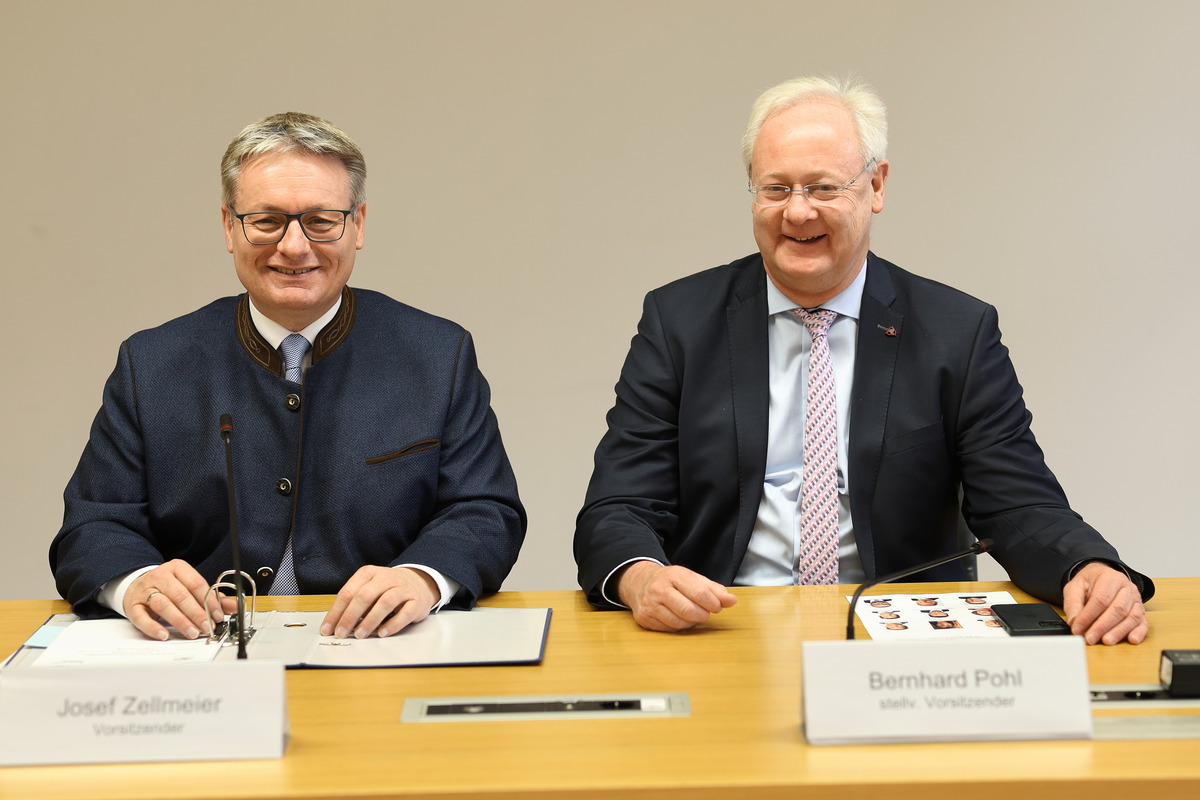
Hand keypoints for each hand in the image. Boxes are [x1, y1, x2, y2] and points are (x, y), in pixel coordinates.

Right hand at [123, 559, 232, 640]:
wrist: (137, 585)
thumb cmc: (168, 587)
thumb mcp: (189, 587)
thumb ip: (212, 597)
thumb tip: (234, 607)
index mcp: (178, 568)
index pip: (196, 583)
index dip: (209, 601)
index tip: (217, 615)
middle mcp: (161, 576)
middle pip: (181, 595)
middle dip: (196, 613)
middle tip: (207, 627)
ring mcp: (145, 590)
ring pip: (164, 605)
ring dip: (180, 621)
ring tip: (192, 633)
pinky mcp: (133, 605)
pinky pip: (141, 617)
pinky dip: (153, 627)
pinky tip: (164, 635)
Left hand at [320, 566, 437, 638]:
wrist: (419, 582)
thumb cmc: (388, 589)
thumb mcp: (369, 588)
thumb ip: (354, 602)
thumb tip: (336, 623)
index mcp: (369, 573)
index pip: (348, 592)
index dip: (336, 612)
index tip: (327, 628)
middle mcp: (386, 578)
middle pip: (365, 596)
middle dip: (350, 617)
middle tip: (341, 633)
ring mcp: (402, 588)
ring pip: (385, 603)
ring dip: (370, 621)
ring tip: (360, 634)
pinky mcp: (416, 601)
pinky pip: (405, 613)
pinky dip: (392, 625)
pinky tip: (382, 633)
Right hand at [616, 562, 736, 631]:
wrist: (640, 582)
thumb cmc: (671, 581)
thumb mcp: (692, 579)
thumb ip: (714, 589)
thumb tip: (732, 601)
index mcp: (674, 575)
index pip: (699, 592)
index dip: (713, 603)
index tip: (717, 606)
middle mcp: (659, 589)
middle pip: (689, 610)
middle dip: (702, 615)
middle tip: (705, 613)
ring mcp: (649, 604)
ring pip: (679, 622)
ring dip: (691, 622)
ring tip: (691, 614)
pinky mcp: (644, 618)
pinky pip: (669, 629)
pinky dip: (678, 626)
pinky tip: (678, 618)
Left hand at [1062, 562, 1148, 644]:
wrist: (1102, 577)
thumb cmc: (1090, 583)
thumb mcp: (1075, 587)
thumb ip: (1072, 603)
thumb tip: (1074, 621)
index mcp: (1109, 578)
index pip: (1100, 599)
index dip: (1088, 616)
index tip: (1078, 628)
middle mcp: (1126, 588)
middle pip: (1118, 609)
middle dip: (1103, 626)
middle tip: (1091, 638)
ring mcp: (1136, 600)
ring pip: (1132, 617)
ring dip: (1119, 632)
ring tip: (1106, 642)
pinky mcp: (1141, 611)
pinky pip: (1143, 623)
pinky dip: (1139, 632)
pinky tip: (1132, 640)